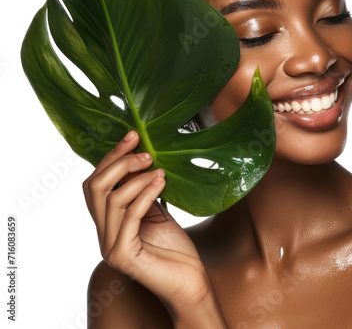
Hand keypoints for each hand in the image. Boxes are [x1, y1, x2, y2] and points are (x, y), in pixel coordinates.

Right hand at [82, 130, 225, 324]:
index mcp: (107, 221)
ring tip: (159, 169)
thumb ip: (142, 190)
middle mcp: (102, 233)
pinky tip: (161, 183)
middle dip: (119, 162)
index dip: (111, 156)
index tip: (132, 136)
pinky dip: (145, 194)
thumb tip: (138, 157)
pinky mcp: (123, 256)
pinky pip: (130, 216)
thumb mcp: (155, 210)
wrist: (189, 282)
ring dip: (137, 178)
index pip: (96, 182)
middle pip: (94, 187)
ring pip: (110, 199)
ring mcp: (109, 246)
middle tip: (146, 153)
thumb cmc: (174, 248)